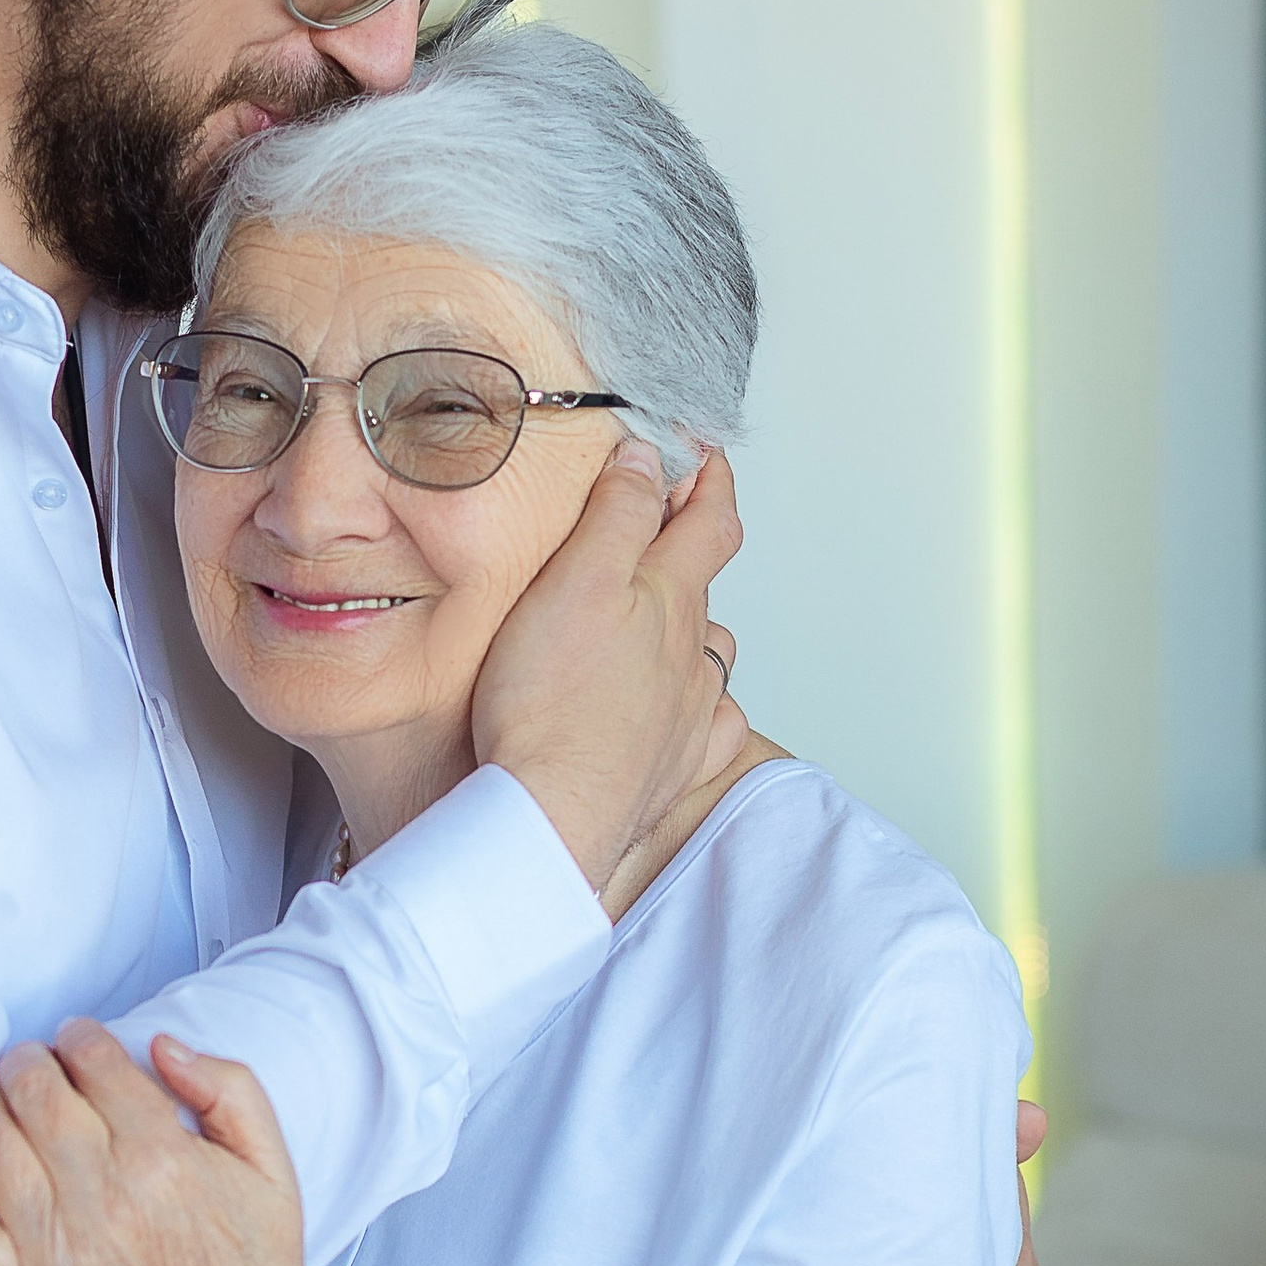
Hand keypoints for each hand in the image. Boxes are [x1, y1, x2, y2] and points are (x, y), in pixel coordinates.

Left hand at [0, 1022, 322, 1265]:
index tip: (75, 1039)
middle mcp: (103, 1196)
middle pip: (34, 1092)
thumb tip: (162, 1045)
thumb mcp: (274, 1169)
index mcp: (164, 1156)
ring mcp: (55, 1248)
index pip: (96, 1063)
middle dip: (26, 1061)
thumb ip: (231, 1089)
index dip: (79, 1037)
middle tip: (27, 1062)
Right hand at [470, 443, 746, 889]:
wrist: (551, 811)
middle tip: (656, 526)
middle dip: (685, 549)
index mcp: (673, 598)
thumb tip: (648, 459)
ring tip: (662, 619)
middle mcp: (694, 653)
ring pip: (711, 654)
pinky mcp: (675, 764)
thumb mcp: (576, 578)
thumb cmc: (551, 701)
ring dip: (693, 627)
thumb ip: (617, 512)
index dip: (711, 479)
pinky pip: (715, 725)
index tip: (701, 454)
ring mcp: (692, 712)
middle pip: (707, 584)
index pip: (712, 521)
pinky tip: (686, 706)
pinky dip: (707, 705)